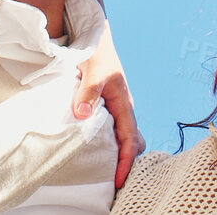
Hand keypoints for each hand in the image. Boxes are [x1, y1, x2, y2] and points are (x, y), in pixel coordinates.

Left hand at [75, 29, 144, 188]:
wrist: (95, 36)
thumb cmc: (97, 52)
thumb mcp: (92, 71)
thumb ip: (88, 92)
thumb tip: (83, 114)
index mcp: (124, 103)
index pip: (130, 139)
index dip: (126, 162)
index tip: (118, 180)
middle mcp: (123, 108)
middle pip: (134, 142)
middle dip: (128, 162)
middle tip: (114, 181)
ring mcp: (116, 107)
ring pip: (125, 136)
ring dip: (119, 153)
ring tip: (106, 170)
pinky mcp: (108, 105)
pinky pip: (114, 129)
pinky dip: (110, 142)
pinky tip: (96, 148)